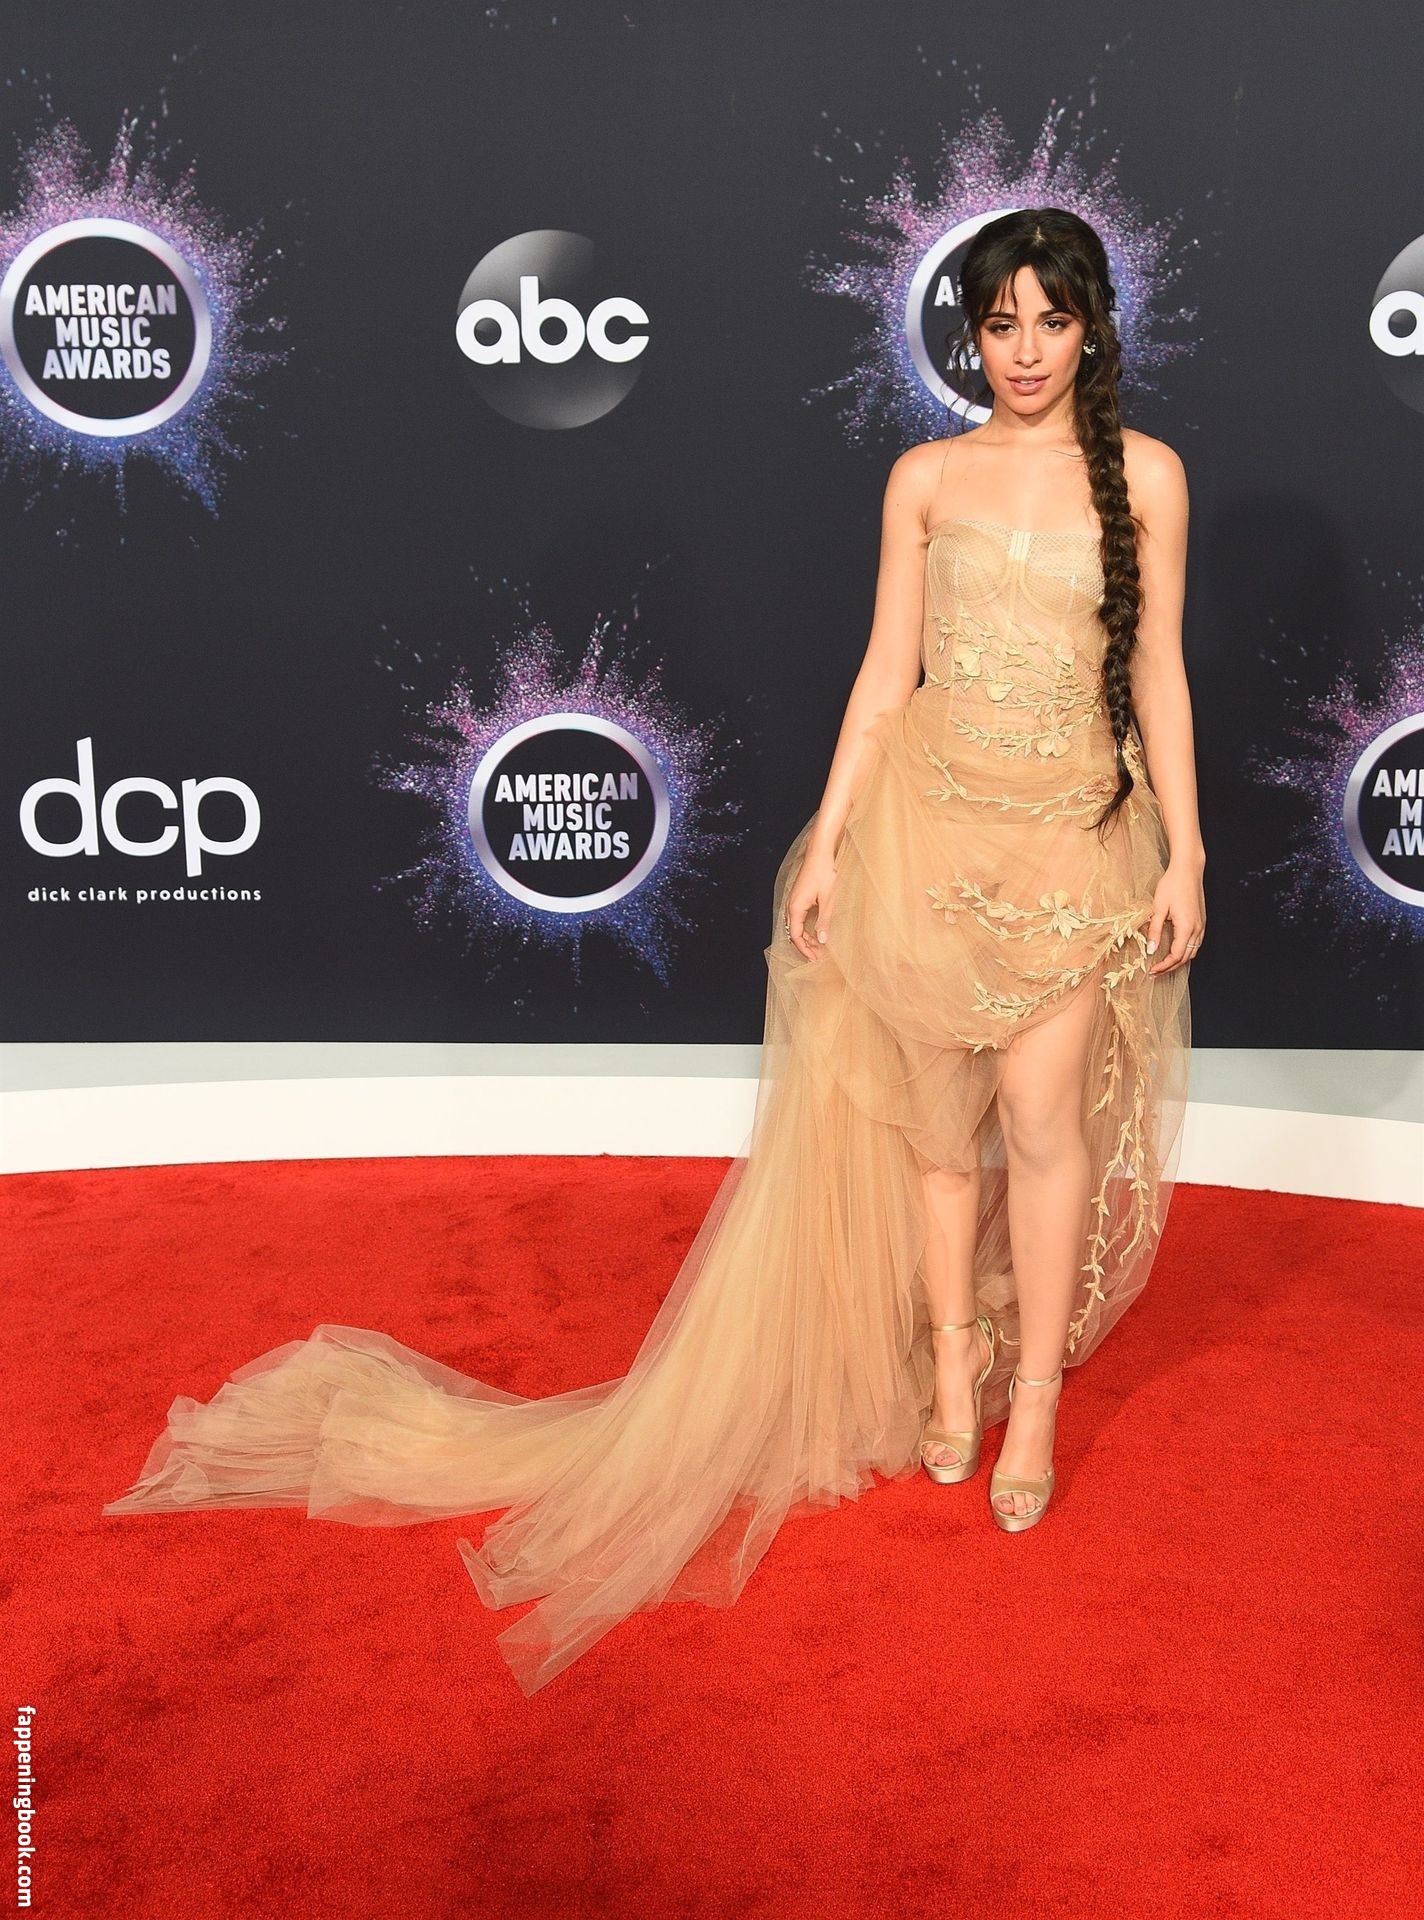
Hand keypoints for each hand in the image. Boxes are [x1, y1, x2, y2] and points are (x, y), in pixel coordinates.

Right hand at [786, 850, 837, 962]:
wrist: (820, 852)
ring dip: (806, 937)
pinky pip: (799, 918)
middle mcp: (791, 905)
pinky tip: (818, 930)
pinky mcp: (800, 896)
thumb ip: (825, 920)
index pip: (795, 936)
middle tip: (818, 956)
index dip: (804, 949)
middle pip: (793, 932)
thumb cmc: (824, 872)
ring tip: (819, 946)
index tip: (815, 959)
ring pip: (796, 925)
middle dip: (805, 946)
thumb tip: (823, 940)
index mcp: (795, 907)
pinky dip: (806, 927)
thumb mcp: (828, 899)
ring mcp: (794, 900)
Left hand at [1146, 861, 1204, 975]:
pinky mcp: (1201, 921)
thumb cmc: (1172, 885)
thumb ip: (1154, 930)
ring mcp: (1201, 925)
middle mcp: (1197, 929)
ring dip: (1179, 960)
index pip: (1176, 956)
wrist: (1188, 870)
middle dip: (1171, 967)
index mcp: (1186, 927)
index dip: (1164, 966)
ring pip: (1193, 951)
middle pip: (1186, 957)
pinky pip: (1196, 943)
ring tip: (1164, 964)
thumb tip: (1150, 950)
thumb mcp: (1158, 908)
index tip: (1152, 971)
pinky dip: (1186, 951)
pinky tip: (1176, 950)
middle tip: (1155, 972)